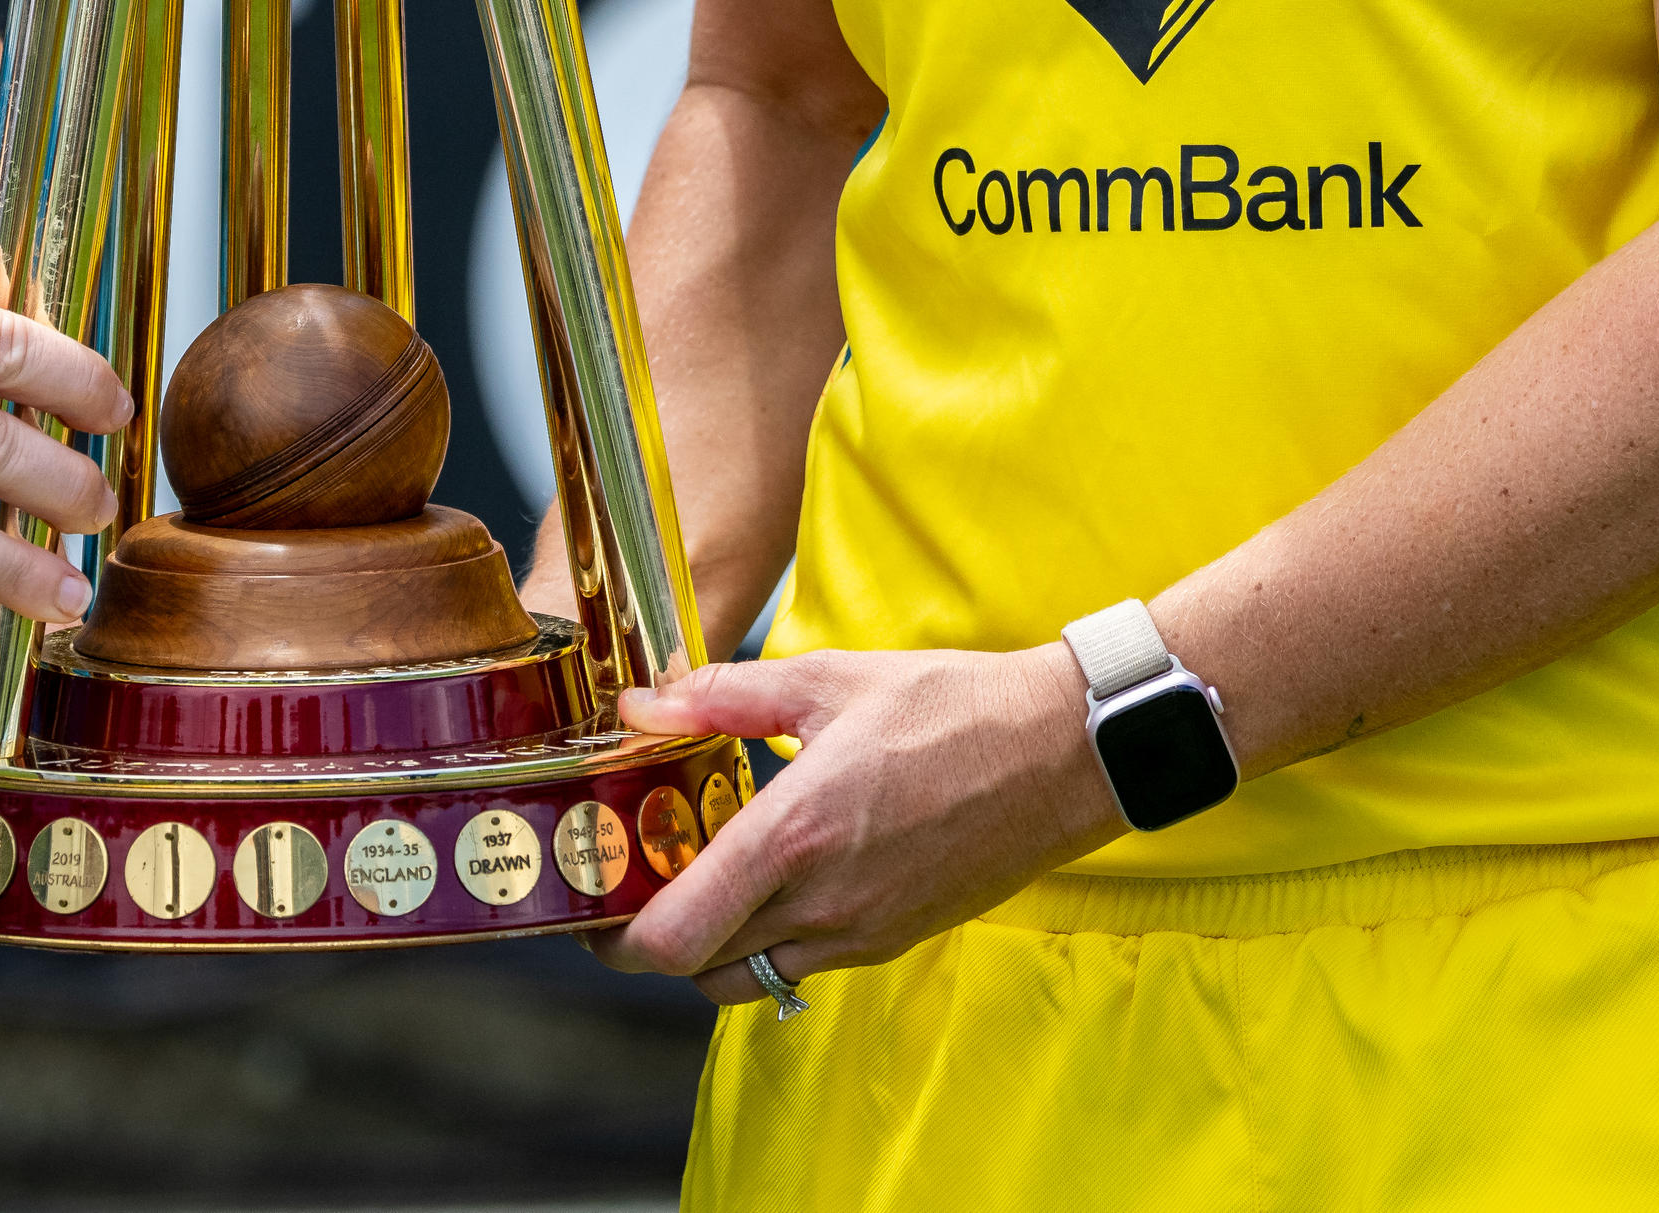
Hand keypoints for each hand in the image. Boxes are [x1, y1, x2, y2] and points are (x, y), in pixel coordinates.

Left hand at [602, 643, 1122, 1000]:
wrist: (1062, 753)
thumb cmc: (951, 707)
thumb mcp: (827, 680)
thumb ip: (724, 696)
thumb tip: (645, 703)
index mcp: (793, 836)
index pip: (674, 935)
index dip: (617, 938)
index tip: (595, 905)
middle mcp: (822, 903)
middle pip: (698, 970)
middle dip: (654, 940)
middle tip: (641, 888)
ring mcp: (863, 932)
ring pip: (751, 978)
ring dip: (715, 947)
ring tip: (708, 882)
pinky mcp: (895, 940)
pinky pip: (807, 964)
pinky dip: (773, 940)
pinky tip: (780, 878)